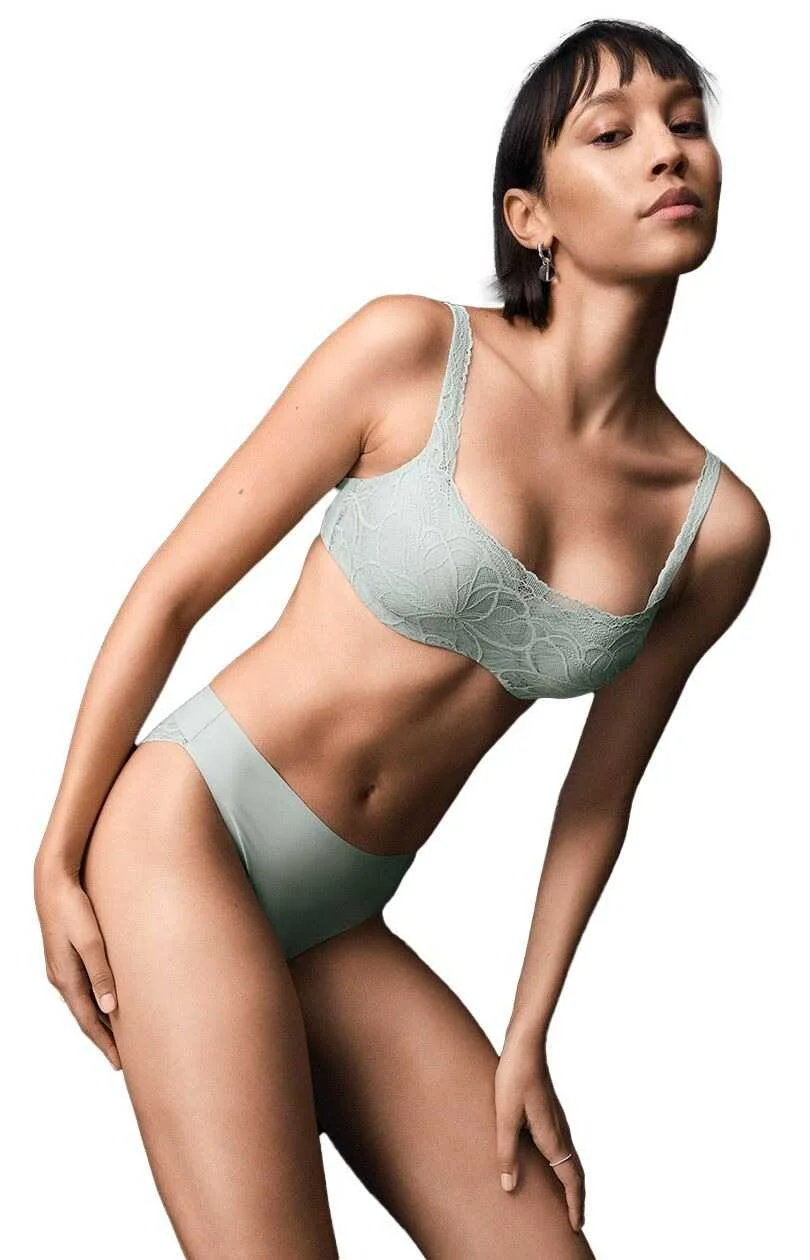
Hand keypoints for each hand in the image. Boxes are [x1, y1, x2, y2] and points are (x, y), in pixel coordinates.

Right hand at [33, 853, 121, 1070]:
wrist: (53, 883)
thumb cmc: (74, 908)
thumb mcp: (91, 941)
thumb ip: (102, 973)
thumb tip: (110, 1007)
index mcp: (67, 979)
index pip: (88, 1021)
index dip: (105, 1043)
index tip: (120, 1063)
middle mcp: (62, 978)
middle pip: (85, 1017)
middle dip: (104, 1038)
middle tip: (123, 1058)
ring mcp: (61, 969)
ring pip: (84, 1003)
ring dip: (100, 1020)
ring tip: (118, 1035)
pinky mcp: (65, 957)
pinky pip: (82, 988)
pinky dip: (95, 1001)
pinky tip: (106, 1001)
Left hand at [494, 1024, 584, 1231]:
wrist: (525, 1047)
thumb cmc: (513, 1079)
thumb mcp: (505, 1118)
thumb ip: (506, 1153)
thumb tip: (509, 1187)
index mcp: (552, 1137)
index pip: (570, 1179)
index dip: (574, 1204)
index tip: (576, 1226)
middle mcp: (560, 1132)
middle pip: (576, 1173)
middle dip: (577, 1198)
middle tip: (575, 1221)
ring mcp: (558, 1122)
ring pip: (571, 1160)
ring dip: (572, 1183)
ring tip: (566, 1200)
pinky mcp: (551, 1114)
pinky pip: (564, 1148)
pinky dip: (565, 1166)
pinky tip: (552, 1165)